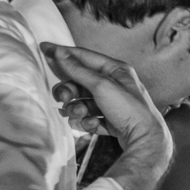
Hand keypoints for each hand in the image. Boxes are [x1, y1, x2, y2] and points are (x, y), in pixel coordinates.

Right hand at [42, 43, 170, 156]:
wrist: (145, 141)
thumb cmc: (128, 109)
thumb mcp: (101, 86)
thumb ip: (78, 70)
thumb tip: (60, 52)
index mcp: (117, 70)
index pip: (84, 56)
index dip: (63, 53)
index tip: (43, 48)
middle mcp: (115, 84)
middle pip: (80, 82)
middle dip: (69, 91)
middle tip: (63, 98)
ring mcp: (113, 104)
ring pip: (83, 102)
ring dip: (77, 109)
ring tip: (80, 115)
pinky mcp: (111, 121)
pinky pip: (90, 118)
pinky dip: (87, 122)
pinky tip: (91, 125)